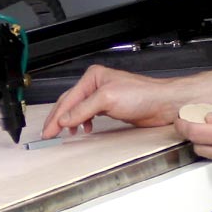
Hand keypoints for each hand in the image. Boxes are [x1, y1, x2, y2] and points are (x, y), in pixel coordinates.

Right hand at [40, 65, 177, 138]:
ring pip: (78, 110)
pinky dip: (83, 123)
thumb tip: (64, 119)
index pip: (68, 98)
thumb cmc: (142, 94)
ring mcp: (103, 97)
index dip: (56, 116)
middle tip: (49, 134)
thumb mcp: (107, 99)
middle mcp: (96, 85)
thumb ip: (83, 109)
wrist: (162, 104)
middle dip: (59, 119)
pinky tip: (85, 129)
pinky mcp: (111, 108)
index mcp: (93, 77)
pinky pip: (89, 115)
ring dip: (70, 122)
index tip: (48, 131)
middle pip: (70, 103)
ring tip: (64, 134)